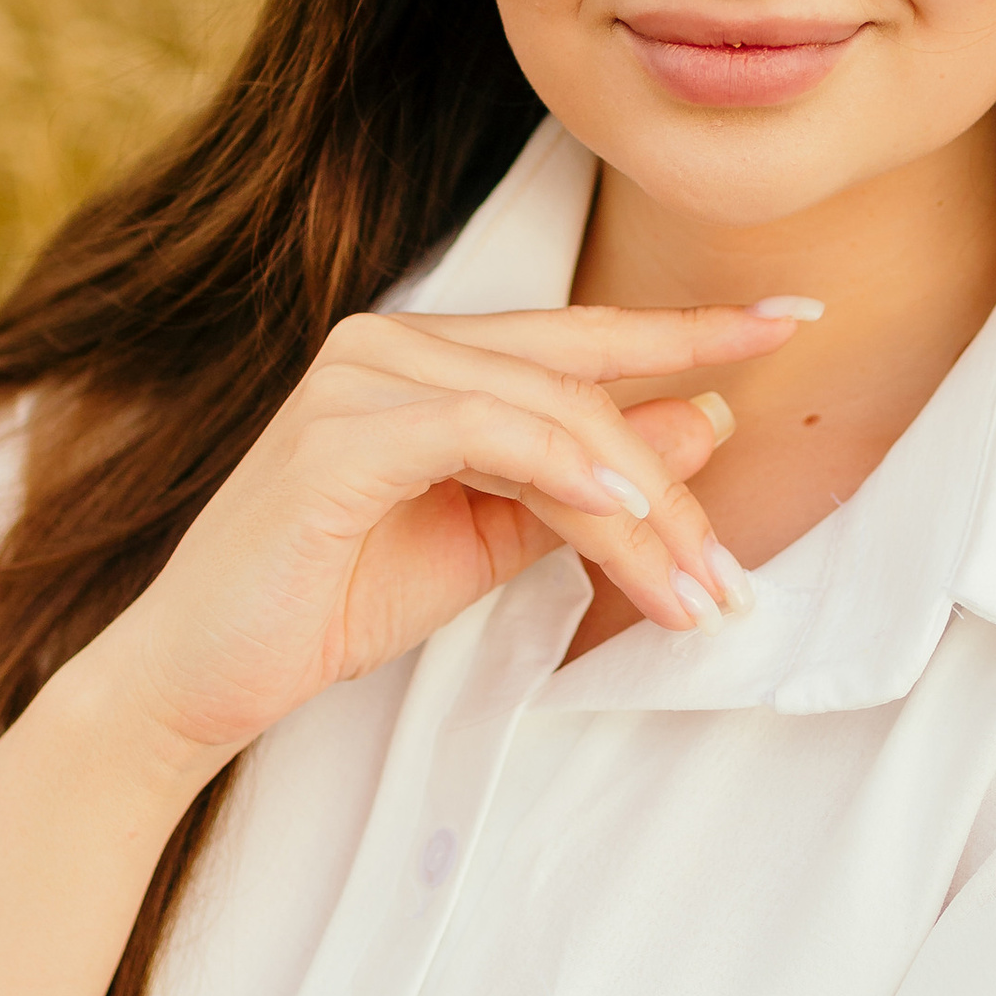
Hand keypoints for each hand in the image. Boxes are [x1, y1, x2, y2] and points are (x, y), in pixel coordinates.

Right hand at [104, 299, 805, 769]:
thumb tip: (707, 424)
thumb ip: (587, 484)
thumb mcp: (492, 539)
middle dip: (675, 482)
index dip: (689, 330)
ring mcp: (360, 376)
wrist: (205, 676)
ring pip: (550, 409)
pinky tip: (619, 520)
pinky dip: (562, 469)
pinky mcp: (337, 431)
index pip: (584, 335)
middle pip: (582, 381)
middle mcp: (393, 340)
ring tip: (692, 590)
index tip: (790, 319)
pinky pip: (481, 428)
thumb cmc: (331, 603)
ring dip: (637, 508)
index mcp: (430, 357)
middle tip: (731, 577)